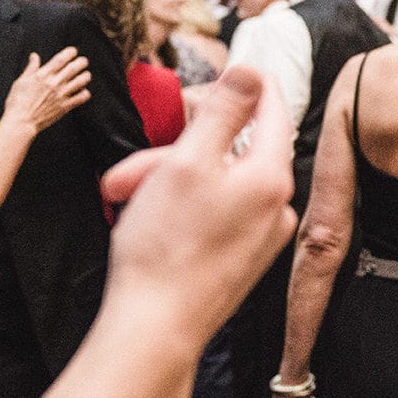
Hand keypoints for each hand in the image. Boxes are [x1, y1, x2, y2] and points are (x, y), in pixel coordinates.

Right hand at [2, 48, 90, 133]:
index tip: (73, 51)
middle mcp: (54, 83)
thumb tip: (34, 56)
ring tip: (86, 74)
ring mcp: (61, 95)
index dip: (70, 53)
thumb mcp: (21, 81)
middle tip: (83, 61)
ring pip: (81, 81)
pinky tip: (83, 92)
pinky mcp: (65, 107)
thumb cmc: (18, 103)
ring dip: (85, 76)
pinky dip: (85, 93)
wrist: (21, 122)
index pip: (61, 59)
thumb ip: (31, 68)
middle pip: (74, 68)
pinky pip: (81, 98)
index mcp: (43, 75)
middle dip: (81, 62)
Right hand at [99, 67, 296, 344]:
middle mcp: (277, 208)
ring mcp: (261, 237)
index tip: (232, 67)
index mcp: (272, 178)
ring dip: (166, 180)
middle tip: (132, 164)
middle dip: (174, 149)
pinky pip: (213, 215)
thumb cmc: (165, 249)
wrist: (154, 330)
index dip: (247, 84)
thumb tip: (251, 72)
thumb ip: (224, 111)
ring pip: (213, 183)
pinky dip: (178, 208)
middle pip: (229, 151)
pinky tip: (142, 218)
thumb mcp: (188, 161)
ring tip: (121, 195)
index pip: (272, 109)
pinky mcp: (241, 260)